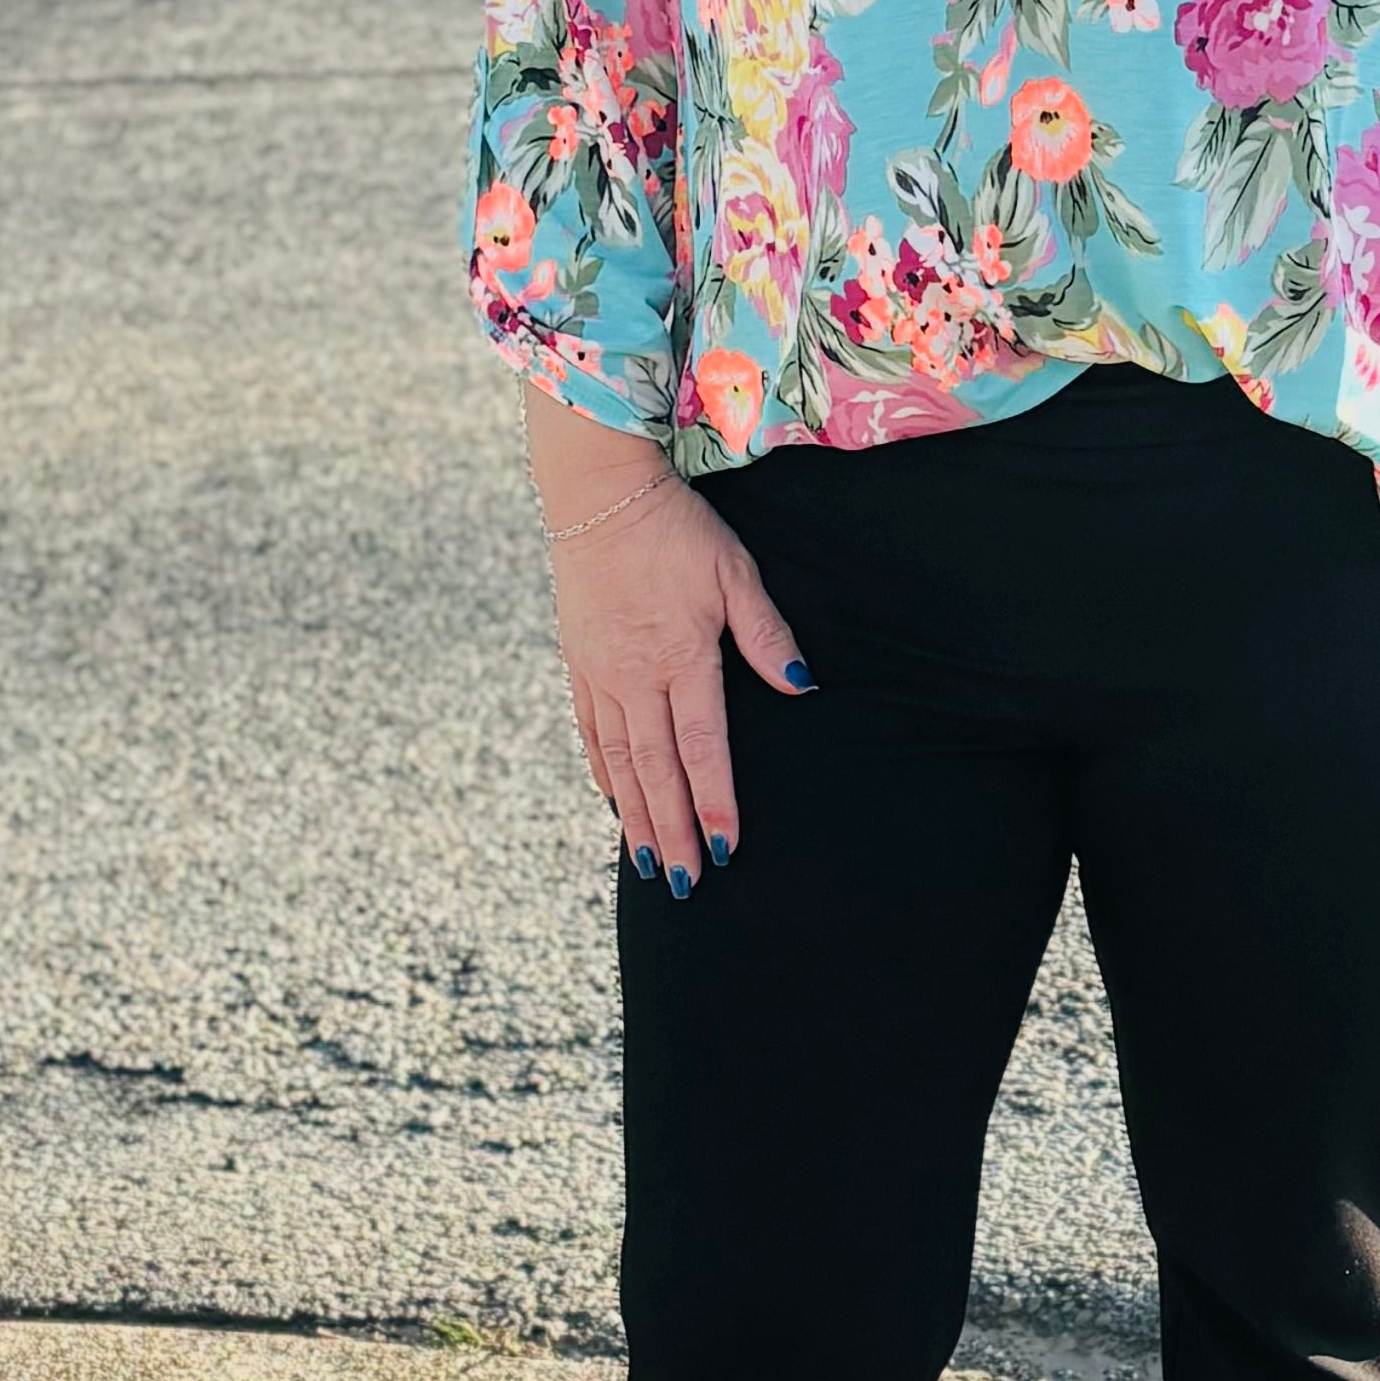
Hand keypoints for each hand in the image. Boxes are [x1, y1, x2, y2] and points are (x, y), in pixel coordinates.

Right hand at [540, 467, 808, 889]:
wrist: (599, 496)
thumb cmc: (678, 531)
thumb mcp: (735, 573)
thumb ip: (765, 635)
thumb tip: (800, 686)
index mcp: (681, 658)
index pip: (702, 747)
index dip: (714, 802)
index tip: (725, 849)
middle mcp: (635, 677)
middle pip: (656, 770)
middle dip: (672, 831)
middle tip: (684, 885)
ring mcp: (601, 674)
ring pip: (618, 762)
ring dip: (636, 817)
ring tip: (649, 864)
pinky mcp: (579, 664)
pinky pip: (590, 733)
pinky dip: (604, 775)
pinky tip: (615, 803)